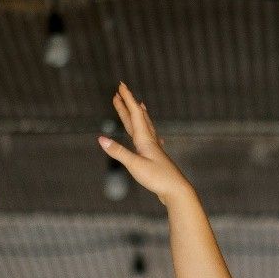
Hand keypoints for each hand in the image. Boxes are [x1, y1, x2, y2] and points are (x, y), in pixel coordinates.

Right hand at [97, 81, 192, 206]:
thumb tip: (101, 139)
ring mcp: (155, 149)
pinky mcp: (157, 159)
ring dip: (140, 115)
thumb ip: (118, 152)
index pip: (135, 113)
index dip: (127, 99)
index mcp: (144, 139)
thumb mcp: (135, 165)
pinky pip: (152, 140)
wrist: (177, 192)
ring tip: (140, 105)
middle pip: (138, 118)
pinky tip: (155, 137)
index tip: (121, 85)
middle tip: (120, 92)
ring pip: (146, 127)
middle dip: (128, 104)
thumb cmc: (158, 179)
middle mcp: (150, 141)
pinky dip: (149, 133)